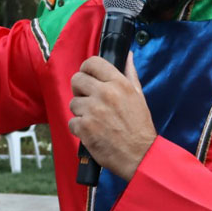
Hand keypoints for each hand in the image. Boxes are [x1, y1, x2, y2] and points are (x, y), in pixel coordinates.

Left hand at [68, 55, 155, 180]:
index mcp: (119, 84)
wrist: (140, 155)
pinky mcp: (84, 127)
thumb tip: (127, 55)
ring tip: (95, 120)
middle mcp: (105, 94)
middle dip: (80, 89)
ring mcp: (93, 111)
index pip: (92, 62)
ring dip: (80, 111)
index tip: (88, 77)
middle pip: (76, 79)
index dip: (87, 69)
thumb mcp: (139, 96)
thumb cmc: (140, 126)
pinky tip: (92, 132)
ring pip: (73, 102)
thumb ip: (130, 74)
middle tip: (88, 100)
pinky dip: (79, 128)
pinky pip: (72, 121)